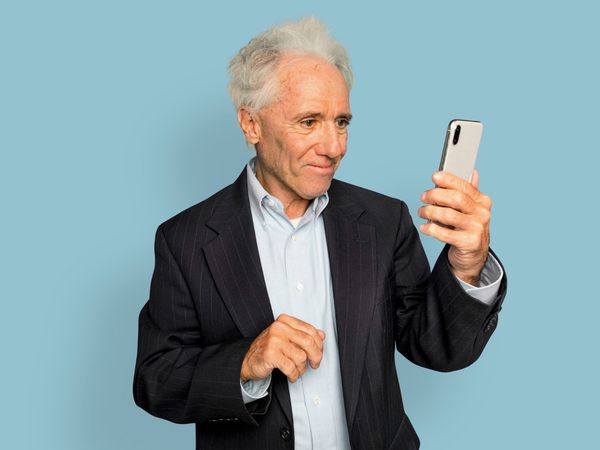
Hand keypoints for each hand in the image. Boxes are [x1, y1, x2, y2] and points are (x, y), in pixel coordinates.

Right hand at [240, 313, 325, 382]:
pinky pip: (291, 368)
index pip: (311, 330)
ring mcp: (274, 340)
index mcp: (285, 321)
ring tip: (296, 370)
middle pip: (309, 342)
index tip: (319, 353)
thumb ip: (303, 334)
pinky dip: (294, 375)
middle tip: (315, 364)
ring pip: (301, 357)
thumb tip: (322, 335)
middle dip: (316, 356)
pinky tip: (291, 375)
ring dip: (301, 368)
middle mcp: (279, 327)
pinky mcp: (270, 354)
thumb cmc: (269, 349)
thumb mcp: (287, 337)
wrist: (247, 360)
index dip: (319, 344)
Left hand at [418, 169, 491, 284]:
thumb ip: (469, 192)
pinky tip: (424, 226)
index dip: (449, 180)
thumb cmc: (467, 229)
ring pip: (448, 215)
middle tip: (423, 197)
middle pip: (456, 198)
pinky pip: (445, 233)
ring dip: (430, 211)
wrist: (473, 257)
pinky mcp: (469, 243)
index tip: (434, 176)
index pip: (465, 186)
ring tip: (421, 212)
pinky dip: (431, 229)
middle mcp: (482, 214)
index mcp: (483, 202)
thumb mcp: (470, 210)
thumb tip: (473, 171)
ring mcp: (477, 229)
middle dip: (436, 195)